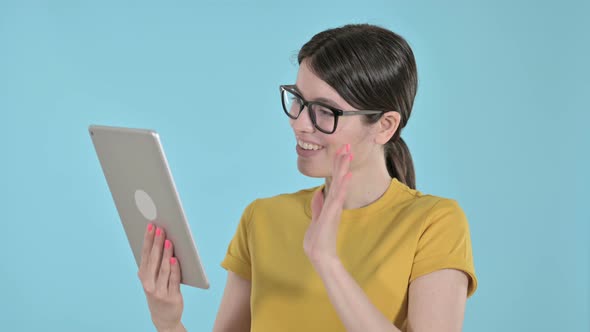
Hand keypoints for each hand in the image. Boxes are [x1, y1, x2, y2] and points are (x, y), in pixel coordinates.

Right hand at [137, 223, 183, 331]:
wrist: (164, 318)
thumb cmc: (159, 292)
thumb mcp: (152, 279)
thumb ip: (154, 264)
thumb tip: (160, 240)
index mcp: (143, 276)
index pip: (145, 254)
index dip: (147, 240)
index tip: (150, 226)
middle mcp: (148, 284)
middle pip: (153, 260)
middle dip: (156, 243)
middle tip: (161, 229)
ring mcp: (159, 291)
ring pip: (163, 269)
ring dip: (166, 254)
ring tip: (169, 241)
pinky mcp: (171, 297)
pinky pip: (173, 280)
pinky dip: (174, 269)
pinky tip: (175, 259)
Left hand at [303, 143, 352, 265]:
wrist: (319, 255)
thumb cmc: (318, 239)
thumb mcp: (316, 218)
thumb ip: (318, 205)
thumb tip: (319, 192)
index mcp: (330, 202)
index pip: (335, 180)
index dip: (338, 165)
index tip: (341, 150)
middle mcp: (334, 203)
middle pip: (339, 177)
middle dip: (342, 161)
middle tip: (347, 144)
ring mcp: (334, 208)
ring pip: (339, 183)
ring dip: (343, 168)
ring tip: (347, 153)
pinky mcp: (332, 214)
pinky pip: (338, 197)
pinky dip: (342, 186)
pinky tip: (346, 175)